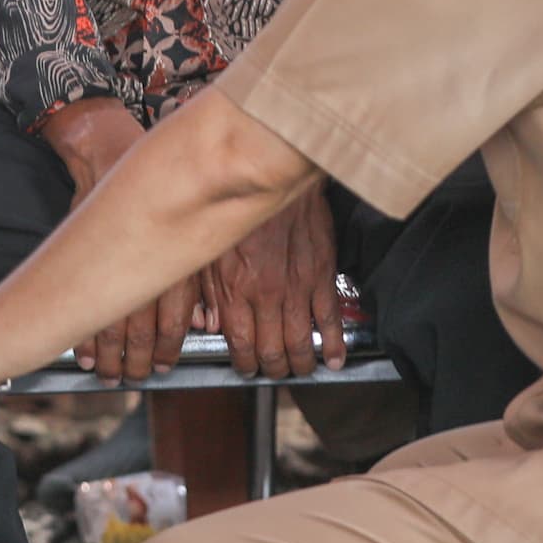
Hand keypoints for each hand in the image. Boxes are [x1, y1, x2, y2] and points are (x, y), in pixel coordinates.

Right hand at [39, 100, 197, 383]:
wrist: (107, 149)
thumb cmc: (152, 189)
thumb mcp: (183, 226)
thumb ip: (188, 275)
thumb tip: (203, 321)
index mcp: (177, 256)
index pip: (175, 318)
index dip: (168, 349)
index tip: (162, 367)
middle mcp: (149, 260)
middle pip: (142, 327)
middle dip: (137, 359)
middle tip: (131, 378)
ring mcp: (116, 257)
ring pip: (114, 321)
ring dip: (110, 353)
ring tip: (108, 372)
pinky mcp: (91, 249)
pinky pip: (89, 301)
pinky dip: (87, 332)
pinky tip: (85, 351)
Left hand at [206, 197, 344, 379]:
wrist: (272, 171)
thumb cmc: (236, 206)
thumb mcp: (207, 248)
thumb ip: (207, 288)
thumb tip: (207, 323)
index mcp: (235, 288)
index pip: (240, 344)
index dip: (244, 363)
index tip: (245, 367)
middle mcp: (267, 294)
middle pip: (273, 351)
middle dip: (273, 368)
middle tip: (274, 371)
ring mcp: (297, 286)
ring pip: (302, 341)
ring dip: (302, 362)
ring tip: (301, 368)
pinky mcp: (321, 273)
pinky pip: (331, 317)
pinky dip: (335, 343)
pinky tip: (336, 358)